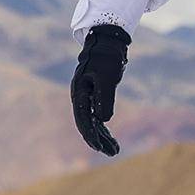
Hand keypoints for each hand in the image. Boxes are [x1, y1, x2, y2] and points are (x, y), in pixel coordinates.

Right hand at [71, 24, 131, 156]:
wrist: (108, 42)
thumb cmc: (107, 58)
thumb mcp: (107, 78)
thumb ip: (105, 99)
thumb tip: (103, 120)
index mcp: (79, 92)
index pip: (83, 119)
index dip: (91, 135)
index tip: (100, 148)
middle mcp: (80, 96)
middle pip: (87, 124)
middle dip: (98, 140)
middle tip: (112, 153)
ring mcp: (86, 96)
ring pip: (92, 122)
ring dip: (103, 136)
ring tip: (115, 150)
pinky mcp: (94, 95)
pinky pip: (97, 115)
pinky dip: (104, 126)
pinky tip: (110, 137)